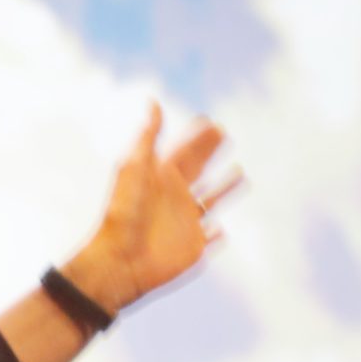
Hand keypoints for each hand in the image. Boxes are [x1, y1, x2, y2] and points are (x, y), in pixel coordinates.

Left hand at [64, 103, 239, 313]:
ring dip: (225, 187)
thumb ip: (148, 137)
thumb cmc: (123, 212)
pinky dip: (218, 234)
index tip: (209, 120)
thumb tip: (153, 102)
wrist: (119, 259)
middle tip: (224, 132)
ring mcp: (186, 222)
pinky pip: (210, 237)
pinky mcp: (194, 247)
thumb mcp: (134, 168)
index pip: (183, 151)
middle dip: (210, 152)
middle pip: (198, 169)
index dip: (196, 136)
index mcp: (160, 178)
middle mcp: (174, 198)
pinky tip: (222, 230)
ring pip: (211, 201)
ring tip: (240, 173)